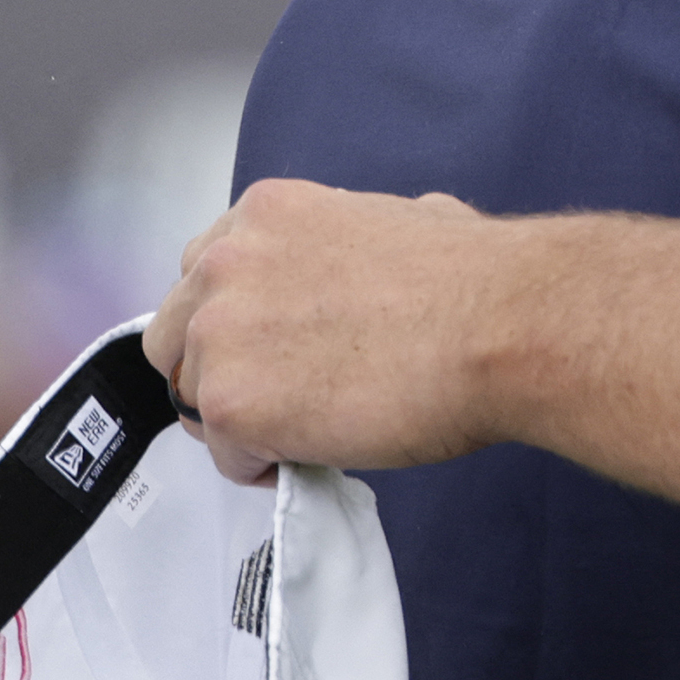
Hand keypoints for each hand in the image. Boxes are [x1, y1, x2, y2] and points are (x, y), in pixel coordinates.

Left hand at [148, 179, 525, 483]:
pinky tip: (321, 452)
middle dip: (221, 369)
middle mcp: (226, 262)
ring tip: (312, 430)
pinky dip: (265, 465)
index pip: (205, 274)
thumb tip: (387, 251)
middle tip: (283, 396)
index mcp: (265, 214)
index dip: (239, 321)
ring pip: (196, 399)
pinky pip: (226, 455)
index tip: (274, 348)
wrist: (503, 326)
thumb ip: (359, 237)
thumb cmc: (478, 280)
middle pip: (176, 336)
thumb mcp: (409, 218)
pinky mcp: (232, 402)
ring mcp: (220, 332)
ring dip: (244, 420)